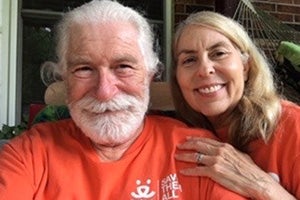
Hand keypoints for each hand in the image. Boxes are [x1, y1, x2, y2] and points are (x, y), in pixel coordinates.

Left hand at [175, 137, 295, 199]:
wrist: (257, 182)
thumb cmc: (251, 171)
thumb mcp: (240, 156)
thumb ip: (230, 152)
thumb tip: (225, 151)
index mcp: (225, 147)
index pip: (206, 140)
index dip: (195, 139)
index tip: (187, 139)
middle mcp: (219, 151)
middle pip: (198, 146)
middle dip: (187, 145)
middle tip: (179, 146)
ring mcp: (216, 161)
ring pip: (195, 156)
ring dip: (184, 156)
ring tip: (177, 156)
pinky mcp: (214, 172)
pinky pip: (198, 170)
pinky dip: (189, 170)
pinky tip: (183, 171)